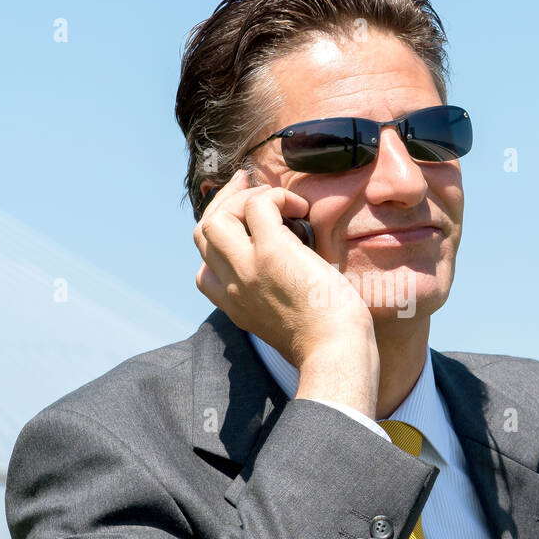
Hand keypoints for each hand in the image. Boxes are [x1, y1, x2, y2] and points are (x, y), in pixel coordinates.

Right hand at [193, 170, 378, 413]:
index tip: (243, 223)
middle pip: (202, 233)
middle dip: (224, 204)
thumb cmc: (326, 340)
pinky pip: (259, 205)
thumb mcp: (285, 322)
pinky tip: (301, 208)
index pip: (204, 267)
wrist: (336, 353)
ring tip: (282, 202)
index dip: (220, 239)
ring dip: (246, 198)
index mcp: (234, 305)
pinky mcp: (272, 252)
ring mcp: (247, 268)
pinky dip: (278, 197)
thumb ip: (274, 297)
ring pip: (216, 217)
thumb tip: (294, 264)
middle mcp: (232, 286)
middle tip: (249, 186)